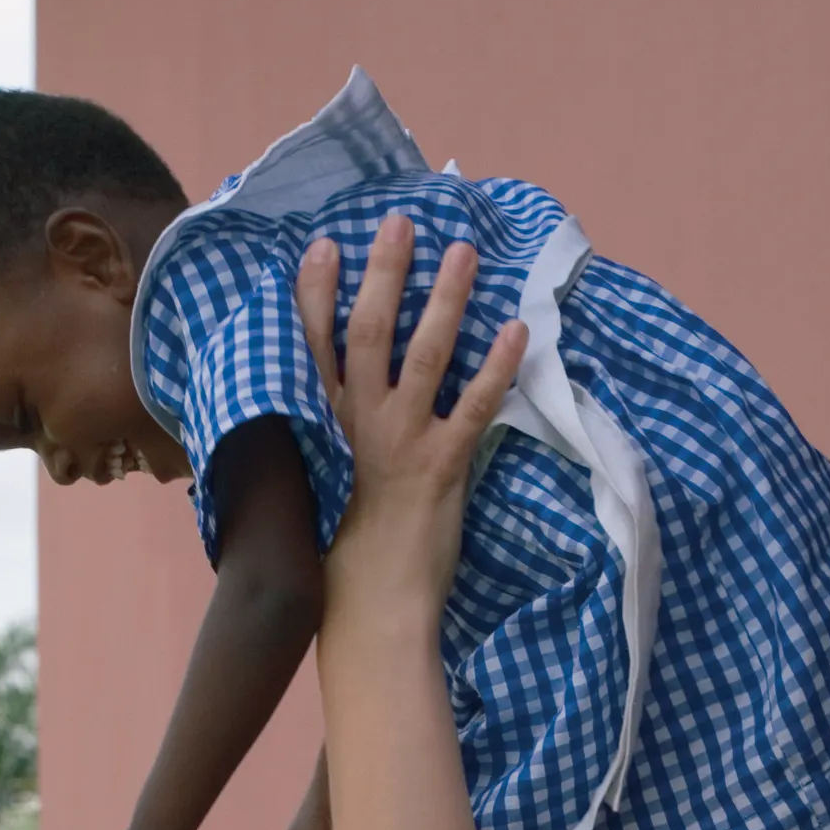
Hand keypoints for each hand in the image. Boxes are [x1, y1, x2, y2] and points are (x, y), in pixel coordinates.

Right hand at [295, 217, 521, 607]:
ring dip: (446, 300)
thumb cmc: (342, 551)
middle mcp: (358, 423)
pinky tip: (518, 330)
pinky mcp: (444, 466)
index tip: (326, 245)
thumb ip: (326, 435)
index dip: (316, 294)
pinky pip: (475, 406)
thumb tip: (334, 397)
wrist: (372, 606)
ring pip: (425, 355)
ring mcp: (402, 441)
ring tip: (464, 254)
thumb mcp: (319, 482)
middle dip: (385, 273)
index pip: (311, 346)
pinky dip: (498, 367)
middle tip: (403, 223)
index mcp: (322, 424)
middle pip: (367, 332)